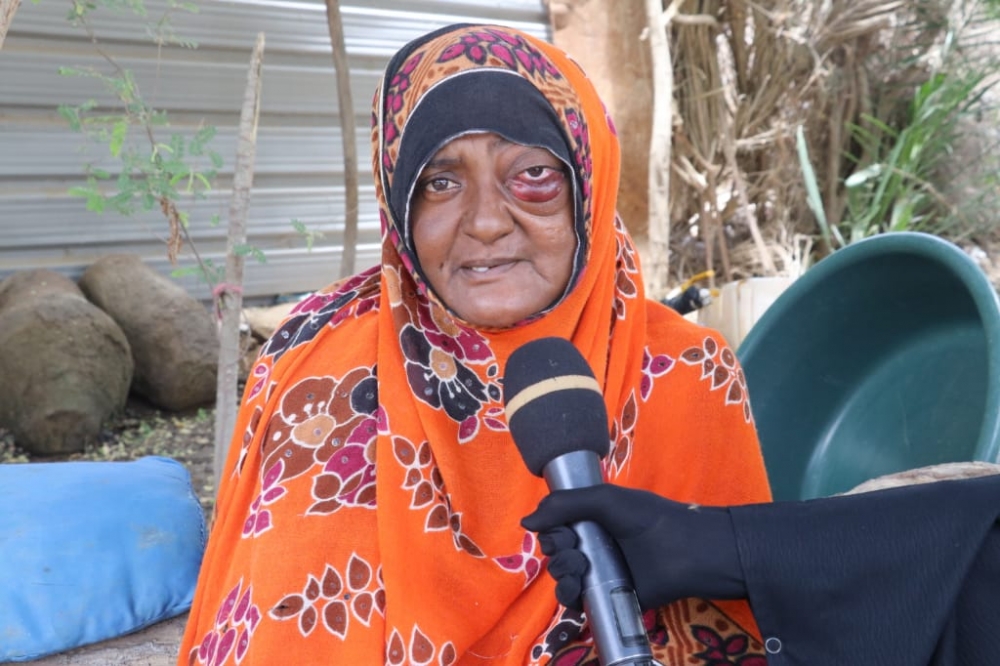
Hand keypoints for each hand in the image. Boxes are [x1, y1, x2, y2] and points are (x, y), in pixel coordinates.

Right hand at [521, 484, 746, 609]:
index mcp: (590, 520)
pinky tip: (576, 587)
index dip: (552, 529)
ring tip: (580, 567)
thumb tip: (525, 522)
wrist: (682, 550)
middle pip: (554, 553)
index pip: (555, 527)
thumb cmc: (647, 518)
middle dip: (557, 550)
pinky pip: (575, 602)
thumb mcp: (603, 499)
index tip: (564, 529)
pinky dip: (568, 597)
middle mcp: (591, 546)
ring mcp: (598, 573)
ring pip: (561, 577)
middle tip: (576, 548)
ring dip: (561, 572)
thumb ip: (563, 504)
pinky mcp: (606, 597)